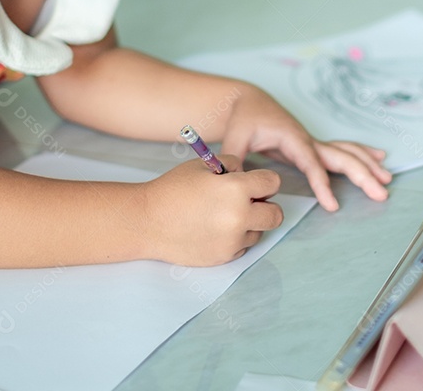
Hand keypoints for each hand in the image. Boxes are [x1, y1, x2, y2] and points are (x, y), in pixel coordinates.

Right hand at [140, 155, 282, 265]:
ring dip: (250, 223)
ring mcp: (233, 240)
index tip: (255, 183)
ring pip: (259, 231)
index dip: (264, 181)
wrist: (147, 221)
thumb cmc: (173, 189)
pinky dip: (236, 238)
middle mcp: (240, 216)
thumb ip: (232, 165)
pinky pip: (243, 246)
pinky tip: (214, 229)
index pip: (273, 183)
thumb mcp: (203, 165)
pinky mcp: (224, 257)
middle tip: (248, 201)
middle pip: (275, 214)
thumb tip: (248, 174)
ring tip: (223, 215)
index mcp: (236, 189)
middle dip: (265, 205)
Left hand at [220, 86, 392, 210]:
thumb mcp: (234, 138)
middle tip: (381, 194)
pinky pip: (342, 151)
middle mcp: (308, 140)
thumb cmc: (243, 119)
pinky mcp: (313, 146)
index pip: (312, 164)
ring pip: (347, 152)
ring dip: (368, 165)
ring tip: (387, 179)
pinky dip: (362, 155)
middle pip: (341, 157)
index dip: (322, 184)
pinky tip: (380, 160)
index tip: (332, 205)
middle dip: (363, 175)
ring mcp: (313, 142)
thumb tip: (235, 183)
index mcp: (292, 138)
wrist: (249, 102)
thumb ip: (235, 161)